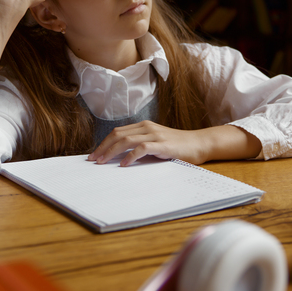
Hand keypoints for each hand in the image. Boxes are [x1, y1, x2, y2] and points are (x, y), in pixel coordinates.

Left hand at [87, 121, 209, 166]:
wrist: (199, 144)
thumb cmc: (177, 147)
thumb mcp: (156, 144)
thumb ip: (140, 147)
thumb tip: (120, 158)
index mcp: (143, 126)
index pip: (117, 132)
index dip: (103, 143)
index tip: (94, 155)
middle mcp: (147, 127)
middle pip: (117, 135)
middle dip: (102, 147)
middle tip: (92, 160)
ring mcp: (154, 135)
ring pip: (126, 140)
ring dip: (111, 152)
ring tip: (102, 162)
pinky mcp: (162, 144)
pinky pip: (141, 148)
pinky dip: (129, 156)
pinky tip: (123, 165)